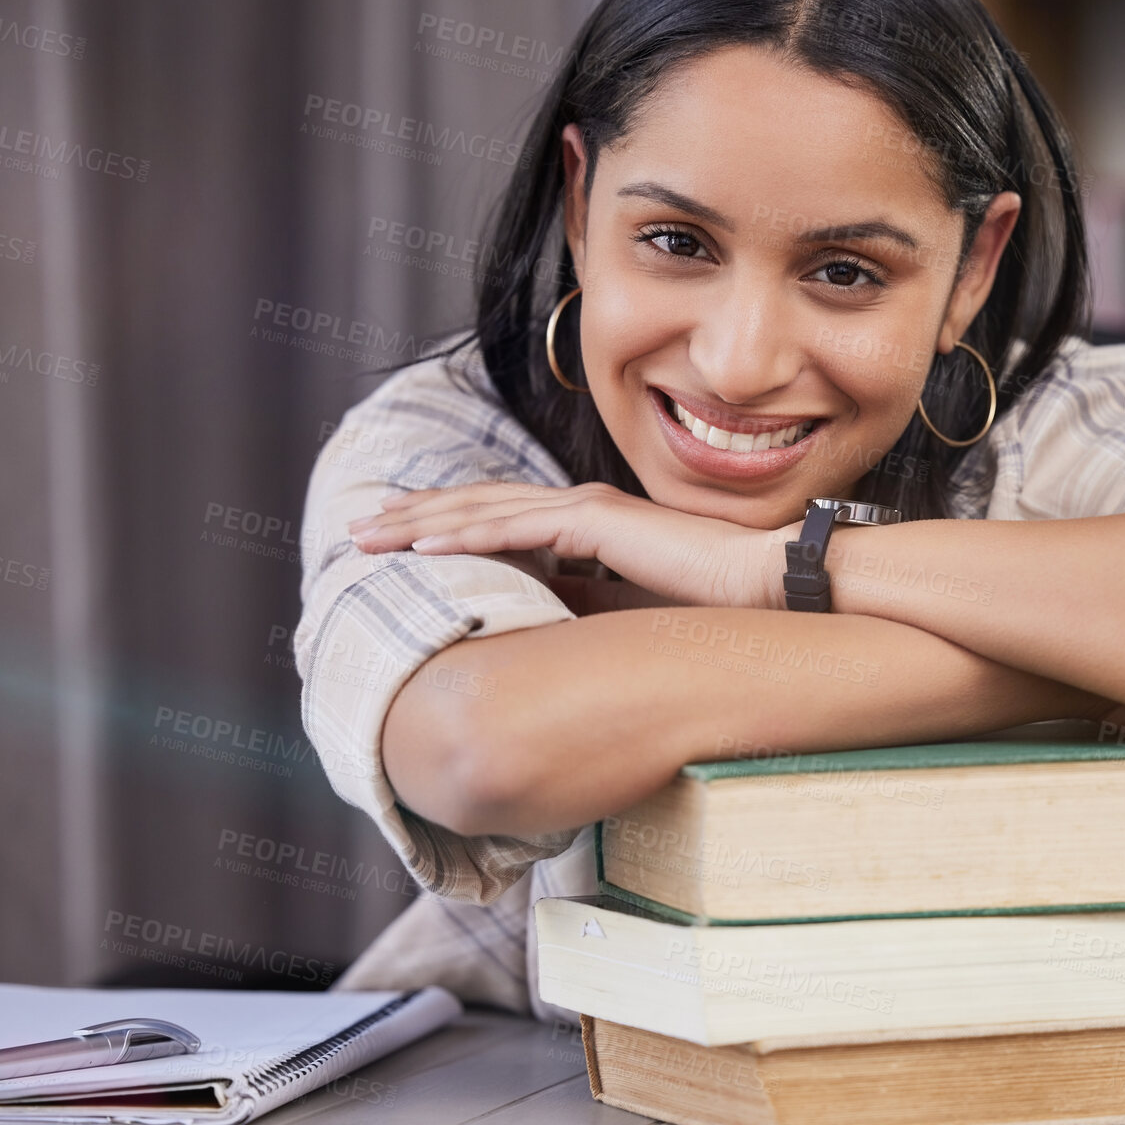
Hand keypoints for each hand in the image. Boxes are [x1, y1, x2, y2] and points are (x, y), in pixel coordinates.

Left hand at [347, 481, 792, 609]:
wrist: (764, 583)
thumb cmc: (709, 599)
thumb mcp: (627, 604)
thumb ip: (583, 601)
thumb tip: (538, 618)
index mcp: (585, 521)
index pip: (499, 518)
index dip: (445, 524)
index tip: (398, 538)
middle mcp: (577, 505)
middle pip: (478, 506)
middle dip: (414, 515)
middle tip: (361, 529)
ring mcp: (585, 509)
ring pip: (484, 511)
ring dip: (422, 521)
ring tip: (372, 535)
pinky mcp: (597, 522)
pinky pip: (517, 529)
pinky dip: (466, 534)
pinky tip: (423, 545)